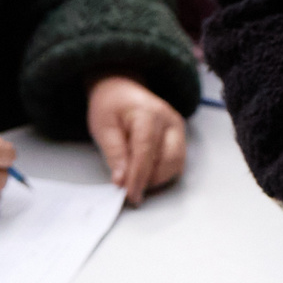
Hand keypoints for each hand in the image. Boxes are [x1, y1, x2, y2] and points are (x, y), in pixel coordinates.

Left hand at [88, 74, 186, 204]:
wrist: (121, 88)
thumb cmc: (110, 105)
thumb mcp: (103, 127)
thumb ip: (114, 154)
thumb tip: (122, 180)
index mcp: (149, 113)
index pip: (146, 151)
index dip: (138, 176)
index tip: (129, 195)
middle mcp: (170, 120)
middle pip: (169, 159)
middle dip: (150, 180)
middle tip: (129, 190)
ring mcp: (178, 128)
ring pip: (176, 164)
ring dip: (158, 178)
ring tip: (136, 181)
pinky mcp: (180, 137)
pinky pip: (177, 162)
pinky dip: (162, 173)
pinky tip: (146, 173)